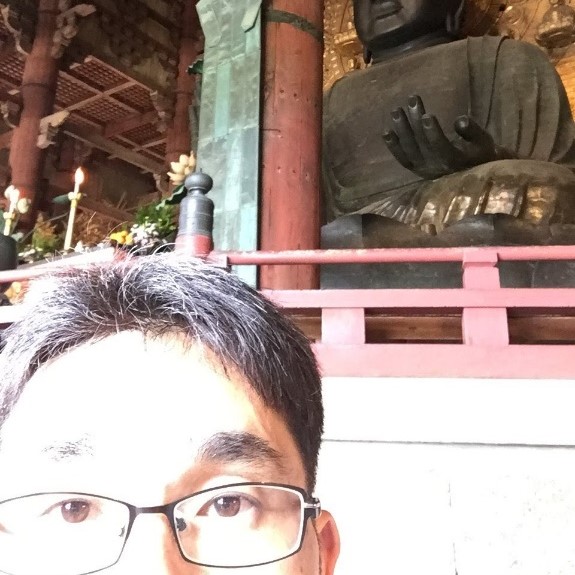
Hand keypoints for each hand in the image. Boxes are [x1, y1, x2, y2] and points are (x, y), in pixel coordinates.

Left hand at [383, 95, 513, 179]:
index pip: (441, 147)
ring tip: (396, 111)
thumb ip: (472, 131)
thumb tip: (460, 120)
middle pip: (422, 145)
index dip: (433, 132)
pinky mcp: (415, 169)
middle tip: (411, 101)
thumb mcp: (483, 141)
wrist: (471, 175)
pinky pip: (402, 159)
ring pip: (409, 151)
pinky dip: (394, 147)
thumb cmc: (479, 153)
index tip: (426, 115)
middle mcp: (436, 168)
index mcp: (454, 161)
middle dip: (415, 122)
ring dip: (401, 131)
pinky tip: (386, 132)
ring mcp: (423, 169)